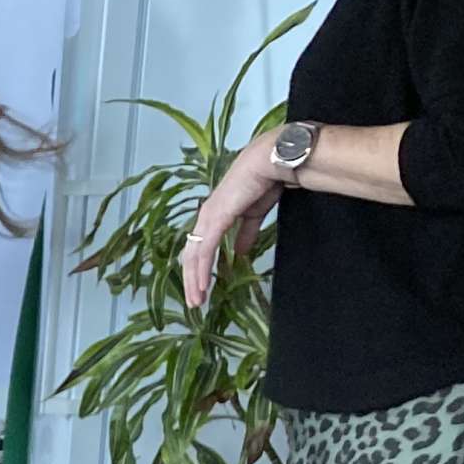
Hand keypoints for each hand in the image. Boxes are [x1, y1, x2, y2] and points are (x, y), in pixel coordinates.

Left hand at [182, 140, 285, 308]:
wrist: (272, 162)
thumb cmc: (265, 181)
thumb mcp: (253, 214)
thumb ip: (245, 233)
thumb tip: (240, 252)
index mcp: (214, 214)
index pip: (200, 247)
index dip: (199, 268)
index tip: (202, 288)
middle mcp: (206, 216)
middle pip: (191, 255)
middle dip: (192, 280)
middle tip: (196, 302)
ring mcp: (208, 217)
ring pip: (194, 256)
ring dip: (195, 280)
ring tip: (198, 300)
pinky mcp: (215, 218)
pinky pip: (205, 250)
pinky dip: (203, 269)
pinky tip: (204, 285)